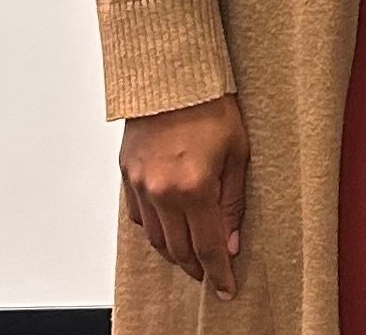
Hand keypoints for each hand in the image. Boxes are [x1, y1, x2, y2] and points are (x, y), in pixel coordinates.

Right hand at [120, 94, 249, 298]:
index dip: (219, 273)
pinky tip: (167, 229)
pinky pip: (137, 216)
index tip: (227, 289)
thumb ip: (233, 203)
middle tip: (211, 274)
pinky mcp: (127, 174)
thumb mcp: (238, 154)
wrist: (174, 75)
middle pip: (178, 249)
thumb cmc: (211, 106)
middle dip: (197, 267)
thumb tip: (231, 240)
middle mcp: (162, 191)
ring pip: (155, 237)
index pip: (208, 247)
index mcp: (194, 187)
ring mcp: (140, 184)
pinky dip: (153, 229)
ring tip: (190, 257)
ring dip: (174, 252)